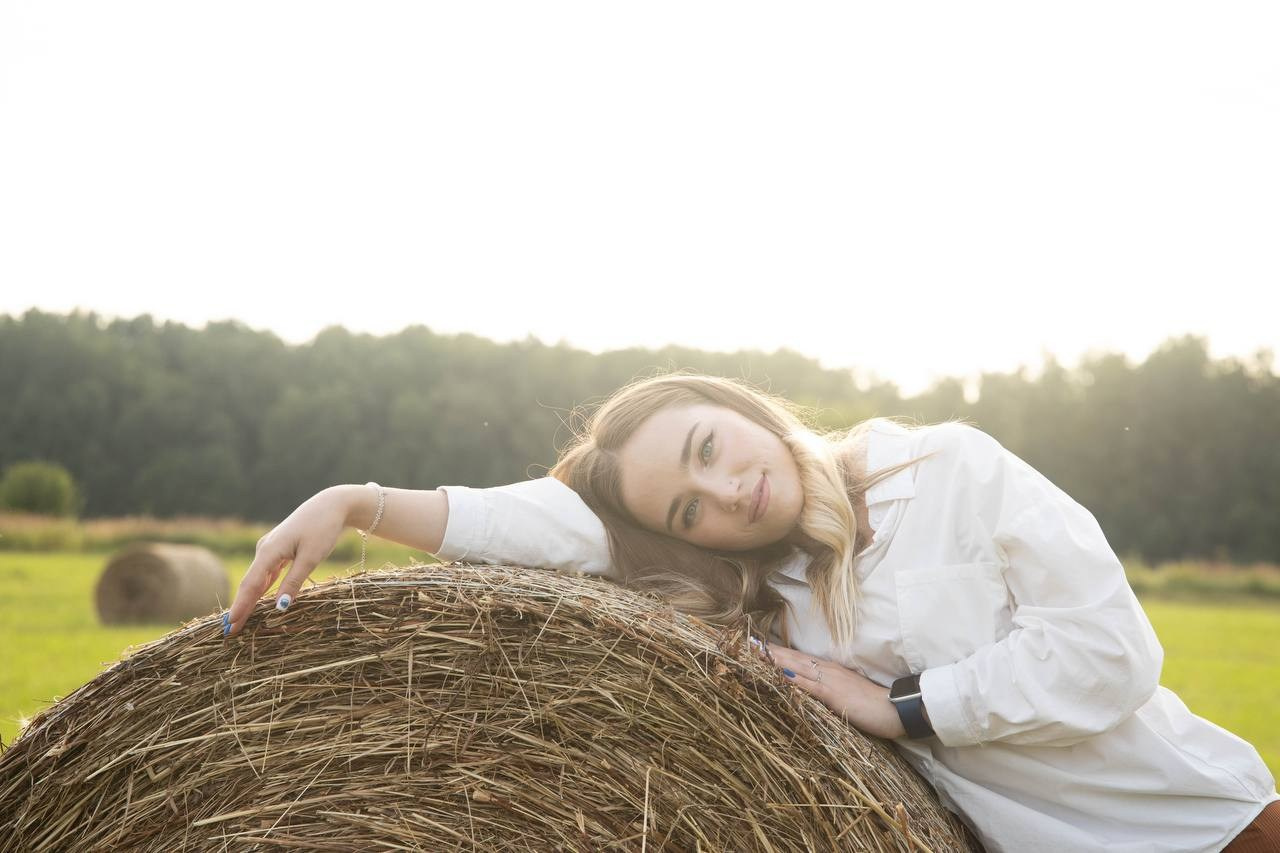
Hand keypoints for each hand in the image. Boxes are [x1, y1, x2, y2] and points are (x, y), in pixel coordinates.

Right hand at [224, 487, 349, 636]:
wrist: (331, 504)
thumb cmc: (323, 529)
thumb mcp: (311, 558)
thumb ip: (294, 582)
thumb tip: (280, 606)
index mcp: (269, 551)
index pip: (250, 585)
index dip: (240, 606)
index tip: (231, 625)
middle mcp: (265, 549)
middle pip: (250, 583)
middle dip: (240, 607)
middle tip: (230, 631)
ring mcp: (271, 549)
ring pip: (257, 579)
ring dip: (250, 599)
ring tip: (241, 619)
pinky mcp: (279, 549)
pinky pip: (266, 573)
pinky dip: (261, 588)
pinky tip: (258, 601)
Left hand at [751, 640, 905, 739]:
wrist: (896, 708)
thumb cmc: (872, 705)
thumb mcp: (844, 696)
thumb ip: (825, 692)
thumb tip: (805, 692)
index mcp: (828, 670)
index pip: (797, 658)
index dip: (776, 652)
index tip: (755, 646)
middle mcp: (826, 670)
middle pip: (791, 657)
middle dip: (768, 651)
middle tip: (745, 642)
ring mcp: (829, 680)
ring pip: (796, 666)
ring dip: (774, 659)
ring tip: (753, 652)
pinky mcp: (833, 694)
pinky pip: (808, 684)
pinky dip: (792, 678)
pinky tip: (777, 674)